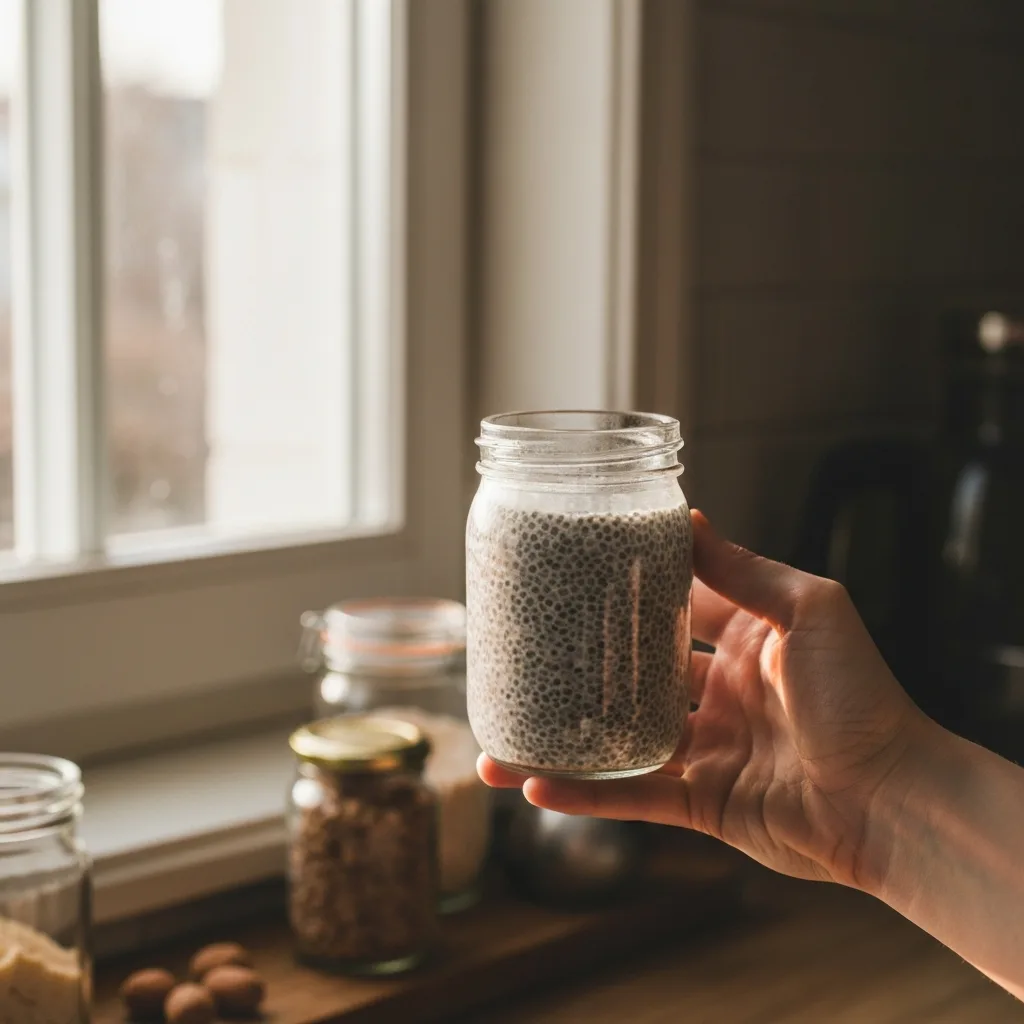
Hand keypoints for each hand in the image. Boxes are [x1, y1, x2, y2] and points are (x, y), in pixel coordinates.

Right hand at [479, 510, 931, 889]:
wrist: (895, 800)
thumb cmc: (862, 697)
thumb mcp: (811, 610)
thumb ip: (746, 571)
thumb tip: (690, 517)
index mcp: (746, 642)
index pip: (675, 608)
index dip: (630, 593)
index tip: (576, 572)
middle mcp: (720, 692)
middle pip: (634, 674)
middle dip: (582, 666)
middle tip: (521, 653)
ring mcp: (708, 750)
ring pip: (619, 741)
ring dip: (563, 740)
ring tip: (500, 739)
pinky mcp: (702, 804)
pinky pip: (633, 799)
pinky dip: (585, 795)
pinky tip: (534, 785)